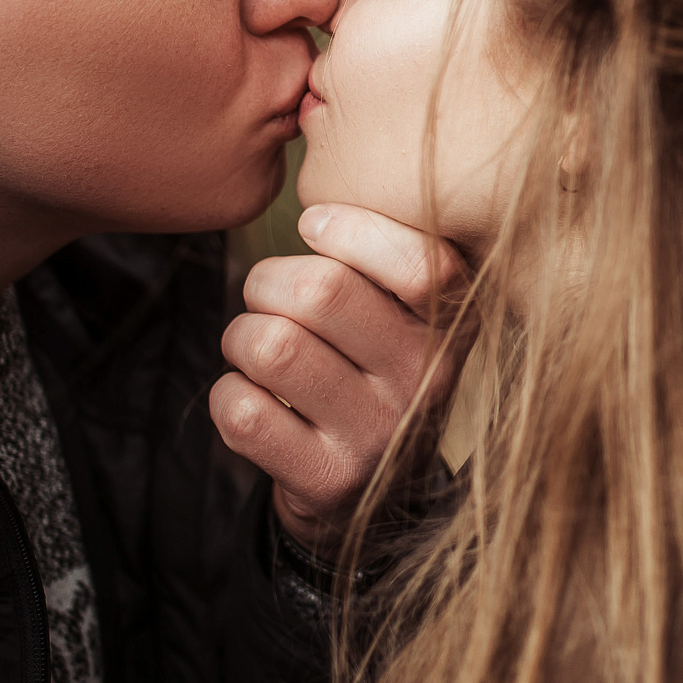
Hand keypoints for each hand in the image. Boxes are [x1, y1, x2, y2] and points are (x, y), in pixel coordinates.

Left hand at [209, 204, 474, 548]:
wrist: (377, 495)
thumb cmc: (373, 366)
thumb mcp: (405, 311)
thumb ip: (380, 249)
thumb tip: (313, 187)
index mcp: (455, 325)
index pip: (420, 264)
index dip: (348, 229)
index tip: (316, 227)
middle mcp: (428, 381)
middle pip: (320, 291)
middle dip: (269, 281)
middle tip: (271, 298)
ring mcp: (379, 435)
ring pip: (271, 347)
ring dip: (241, 337)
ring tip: (259, 349)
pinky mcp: (328, 479)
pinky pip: (241, 411)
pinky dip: (227, 394)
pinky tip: (255, 400)